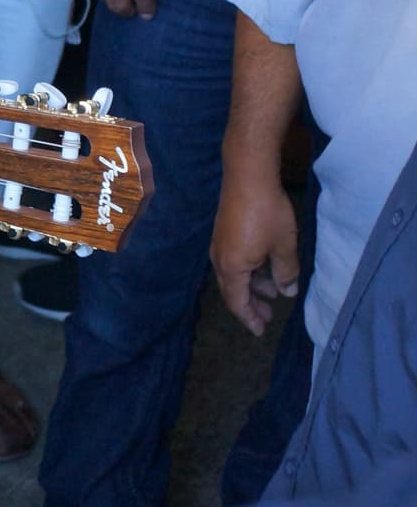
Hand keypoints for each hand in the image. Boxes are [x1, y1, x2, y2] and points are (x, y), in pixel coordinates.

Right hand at [212, 166, 299, 335]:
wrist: (248, 174)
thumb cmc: (267, 212)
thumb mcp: (284, 246)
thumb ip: (285, 272)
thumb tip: (286, 292)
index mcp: (232, 268)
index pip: (238, 302)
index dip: (250, 318)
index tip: (261, 331)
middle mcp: (219, 259)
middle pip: (232, 291)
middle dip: (250, 305)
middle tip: (268, 316)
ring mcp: (219, 244)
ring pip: (233, 275)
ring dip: (251, 286)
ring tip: (272, 291)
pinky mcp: (224, 231)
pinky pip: (233, 261)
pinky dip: (248, 271)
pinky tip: (264, 266)